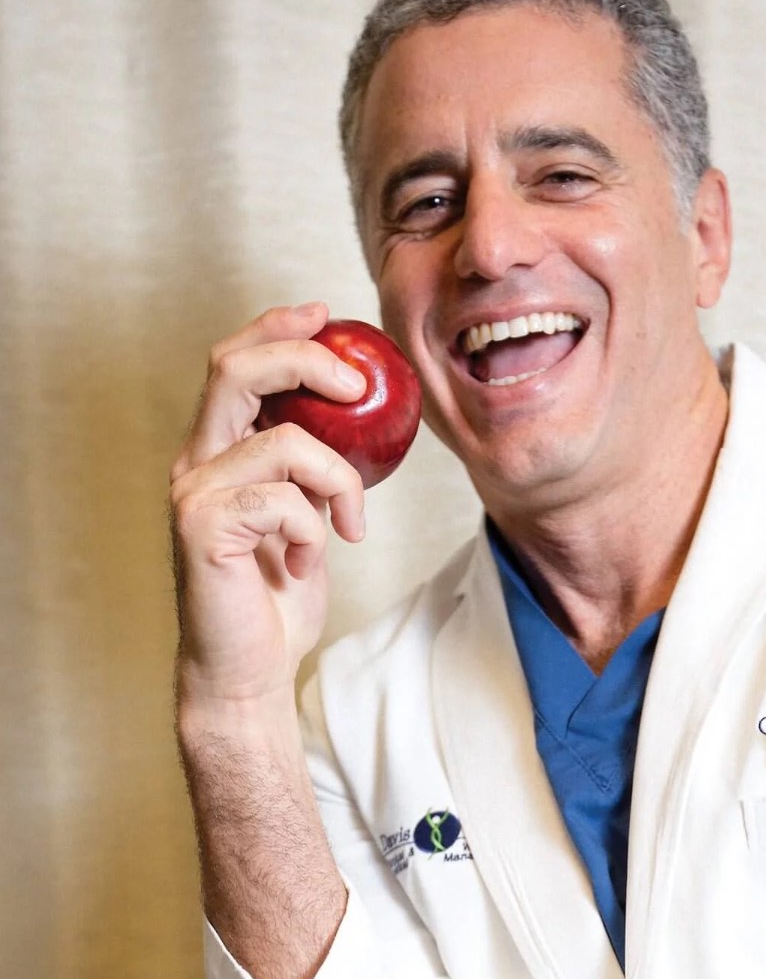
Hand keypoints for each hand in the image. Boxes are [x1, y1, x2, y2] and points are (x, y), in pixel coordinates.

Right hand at [169, 302, 367, 714]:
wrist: (251, 665)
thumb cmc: (279, 590)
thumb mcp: (308, 511)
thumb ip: (313, 463)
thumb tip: (358, 410)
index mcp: (219, 449)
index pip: (235, 362)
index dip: (277, 327)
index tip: (328, 314)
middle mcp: (196, 462)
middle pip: (235, 368)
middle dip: (306, 359)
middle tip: (359, 385)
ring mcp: (193, 493)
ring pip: (285, 440)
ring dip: (340, 480)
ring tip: (348, 524)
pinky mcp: (201, 529)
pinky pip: (286, 500)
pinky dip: (316, 529)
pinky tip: (307, 561)